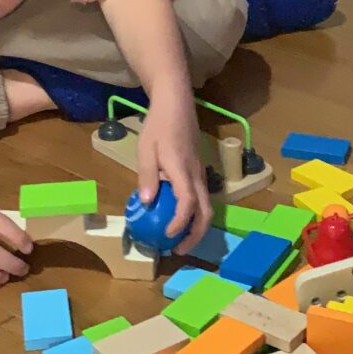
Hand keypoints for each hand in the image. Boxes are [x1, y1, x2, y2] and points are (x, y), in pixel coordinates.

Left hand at [136, 94, 212, 254]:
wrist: (176, 103)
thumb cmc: (158, 124)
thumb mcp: (146, 148)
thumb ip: (147, 175)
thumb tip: (145, 203)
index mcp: (182, 168)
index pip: (188, 201)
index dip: (180, 222)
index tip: (167, 235)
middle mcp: (196, 174)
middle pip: (206, 211)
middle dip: (195, 235)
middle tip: (177, 249)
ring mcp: (200, 173)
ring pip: (207, 206)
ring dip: (196, 227)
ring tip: (178, 240)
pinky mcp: (198, 171)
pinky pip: (202, 197)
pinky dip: (195, 214)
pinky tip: (179, 219)